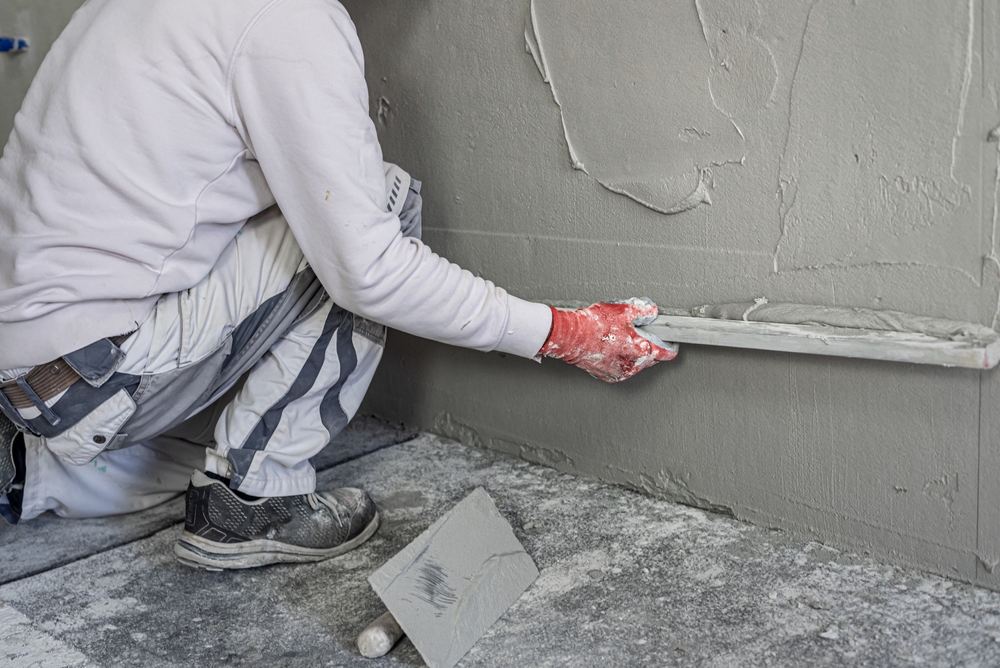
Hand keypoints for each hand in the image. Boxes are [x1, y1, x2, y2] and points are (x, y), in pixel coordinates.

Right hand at [538, 298, 677, 382]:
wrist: (570, 337)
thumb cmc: (594, 325)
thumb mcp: (623, 310)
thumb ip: (643, 310)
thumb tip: (652, 311)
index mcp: (641, 350)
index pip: (667, 353)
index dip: (670, 345)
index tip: (670, 341)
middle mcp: (632, 365)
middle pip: (651, 359)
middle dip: (649, 346)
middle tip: (639, 334)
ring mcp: (619, 372)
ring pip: (636, 364)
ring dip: (633, 354)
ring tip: (620, 339)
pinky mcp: (607, 376)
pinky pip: (621, 369)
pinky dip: (620, 360)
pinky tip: (611, 348)